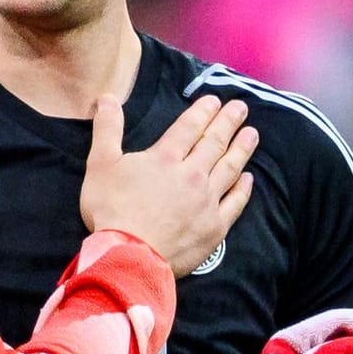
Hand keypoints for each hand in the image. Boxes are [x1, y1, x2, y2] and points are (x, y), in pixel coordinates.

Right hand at [80, 94, 256, 276]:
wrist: (131, 256)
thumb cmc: (112, 210)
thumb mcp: (100, 165)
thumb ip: (107, 129)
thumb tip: (108, 97)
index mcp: (166, 158)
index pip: (190, 127)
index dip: (203, 111)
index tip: (216, 101)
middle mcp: (192, 175)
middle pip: (214, 143)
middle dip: (228, 123)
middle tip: (241, 108)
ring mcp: (207, 201)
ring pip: (229, 169)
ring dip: (242, 149)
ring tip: (252, 134)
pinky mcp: (214, 227)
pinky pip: (234, 203)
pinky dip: (243, 189)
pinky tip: (249, 178)